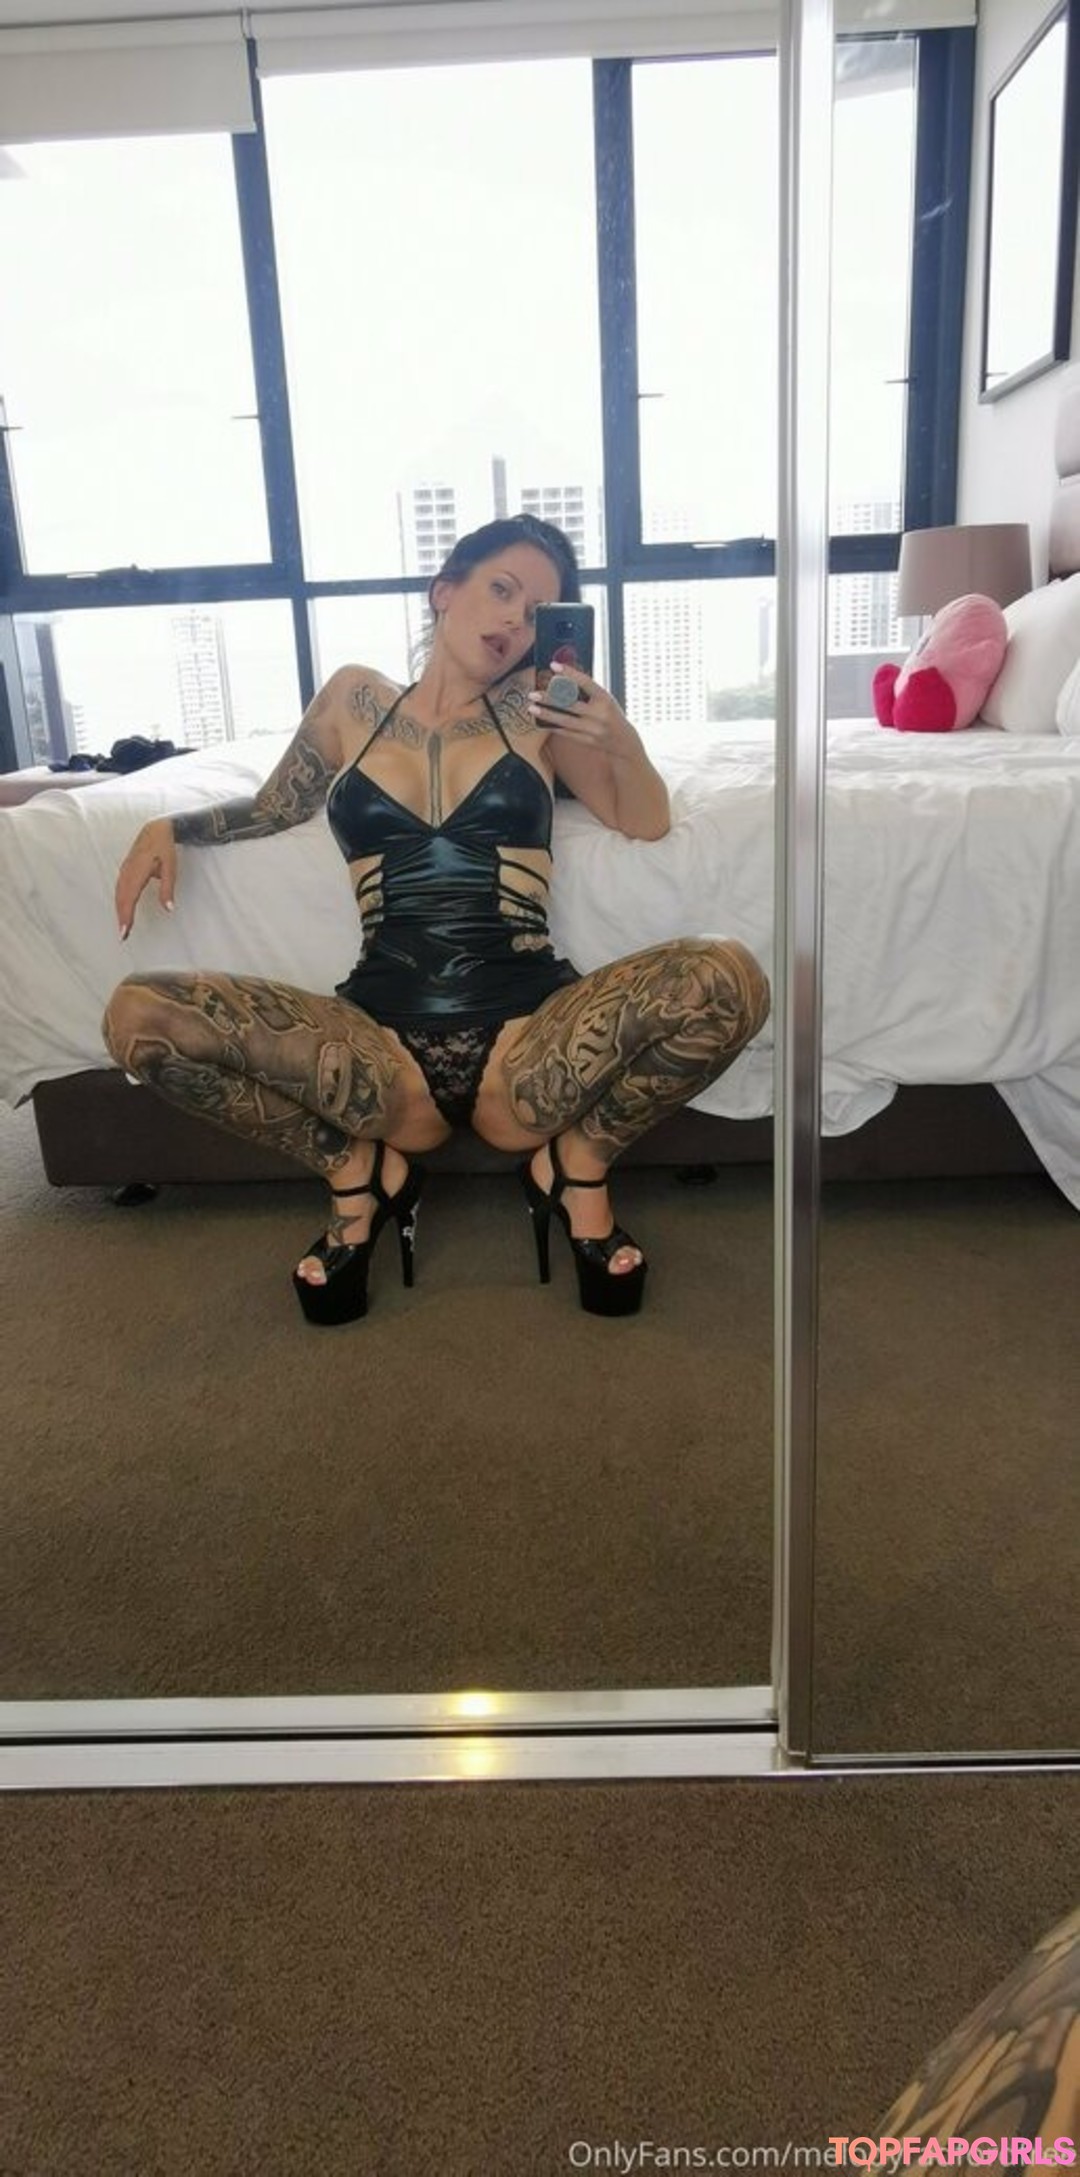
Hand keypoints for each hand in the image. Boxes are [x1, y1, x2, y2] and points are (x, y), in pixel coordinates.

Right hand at [115, 817, 176, 940]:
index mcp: (137, 872)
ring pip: (118, 895)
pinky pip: (119, 889)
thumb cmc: (164, 848)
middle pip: (121, 899)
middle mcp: (127, 872)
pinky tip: (122, 911)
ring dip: (119, 911)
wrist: (155, 829)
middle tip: (123, 936)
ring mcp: (124, 870)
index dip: (126, 916)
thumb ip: (168, 889)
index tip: (125, 931)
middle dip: (121, 918)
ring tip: (123, 927)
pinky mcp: (125, 870)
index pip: (129, 899)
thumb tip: (168, 908)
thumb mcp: (171, 868)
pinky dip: (119, 902)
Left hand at [526, 667, 642, 763]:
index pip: (585, 682)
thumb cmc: (611, 715)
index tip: (553, 666)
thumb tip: (563, 680)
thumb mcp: (605, 699)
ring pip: (564, 720)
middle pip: (570, 704)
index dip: (569, 673)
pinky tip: (541, 721)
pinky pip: (566, 732)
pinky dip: (553, 726)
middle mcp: (599, 714)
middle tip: (533, 694)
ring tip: (532, 708)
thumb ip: (588, 691)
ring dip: (546, 714)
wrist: (623, 741)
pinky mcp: (586, 740)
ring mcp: (592, 729)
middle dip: (549, 699)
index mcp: (605, 699)